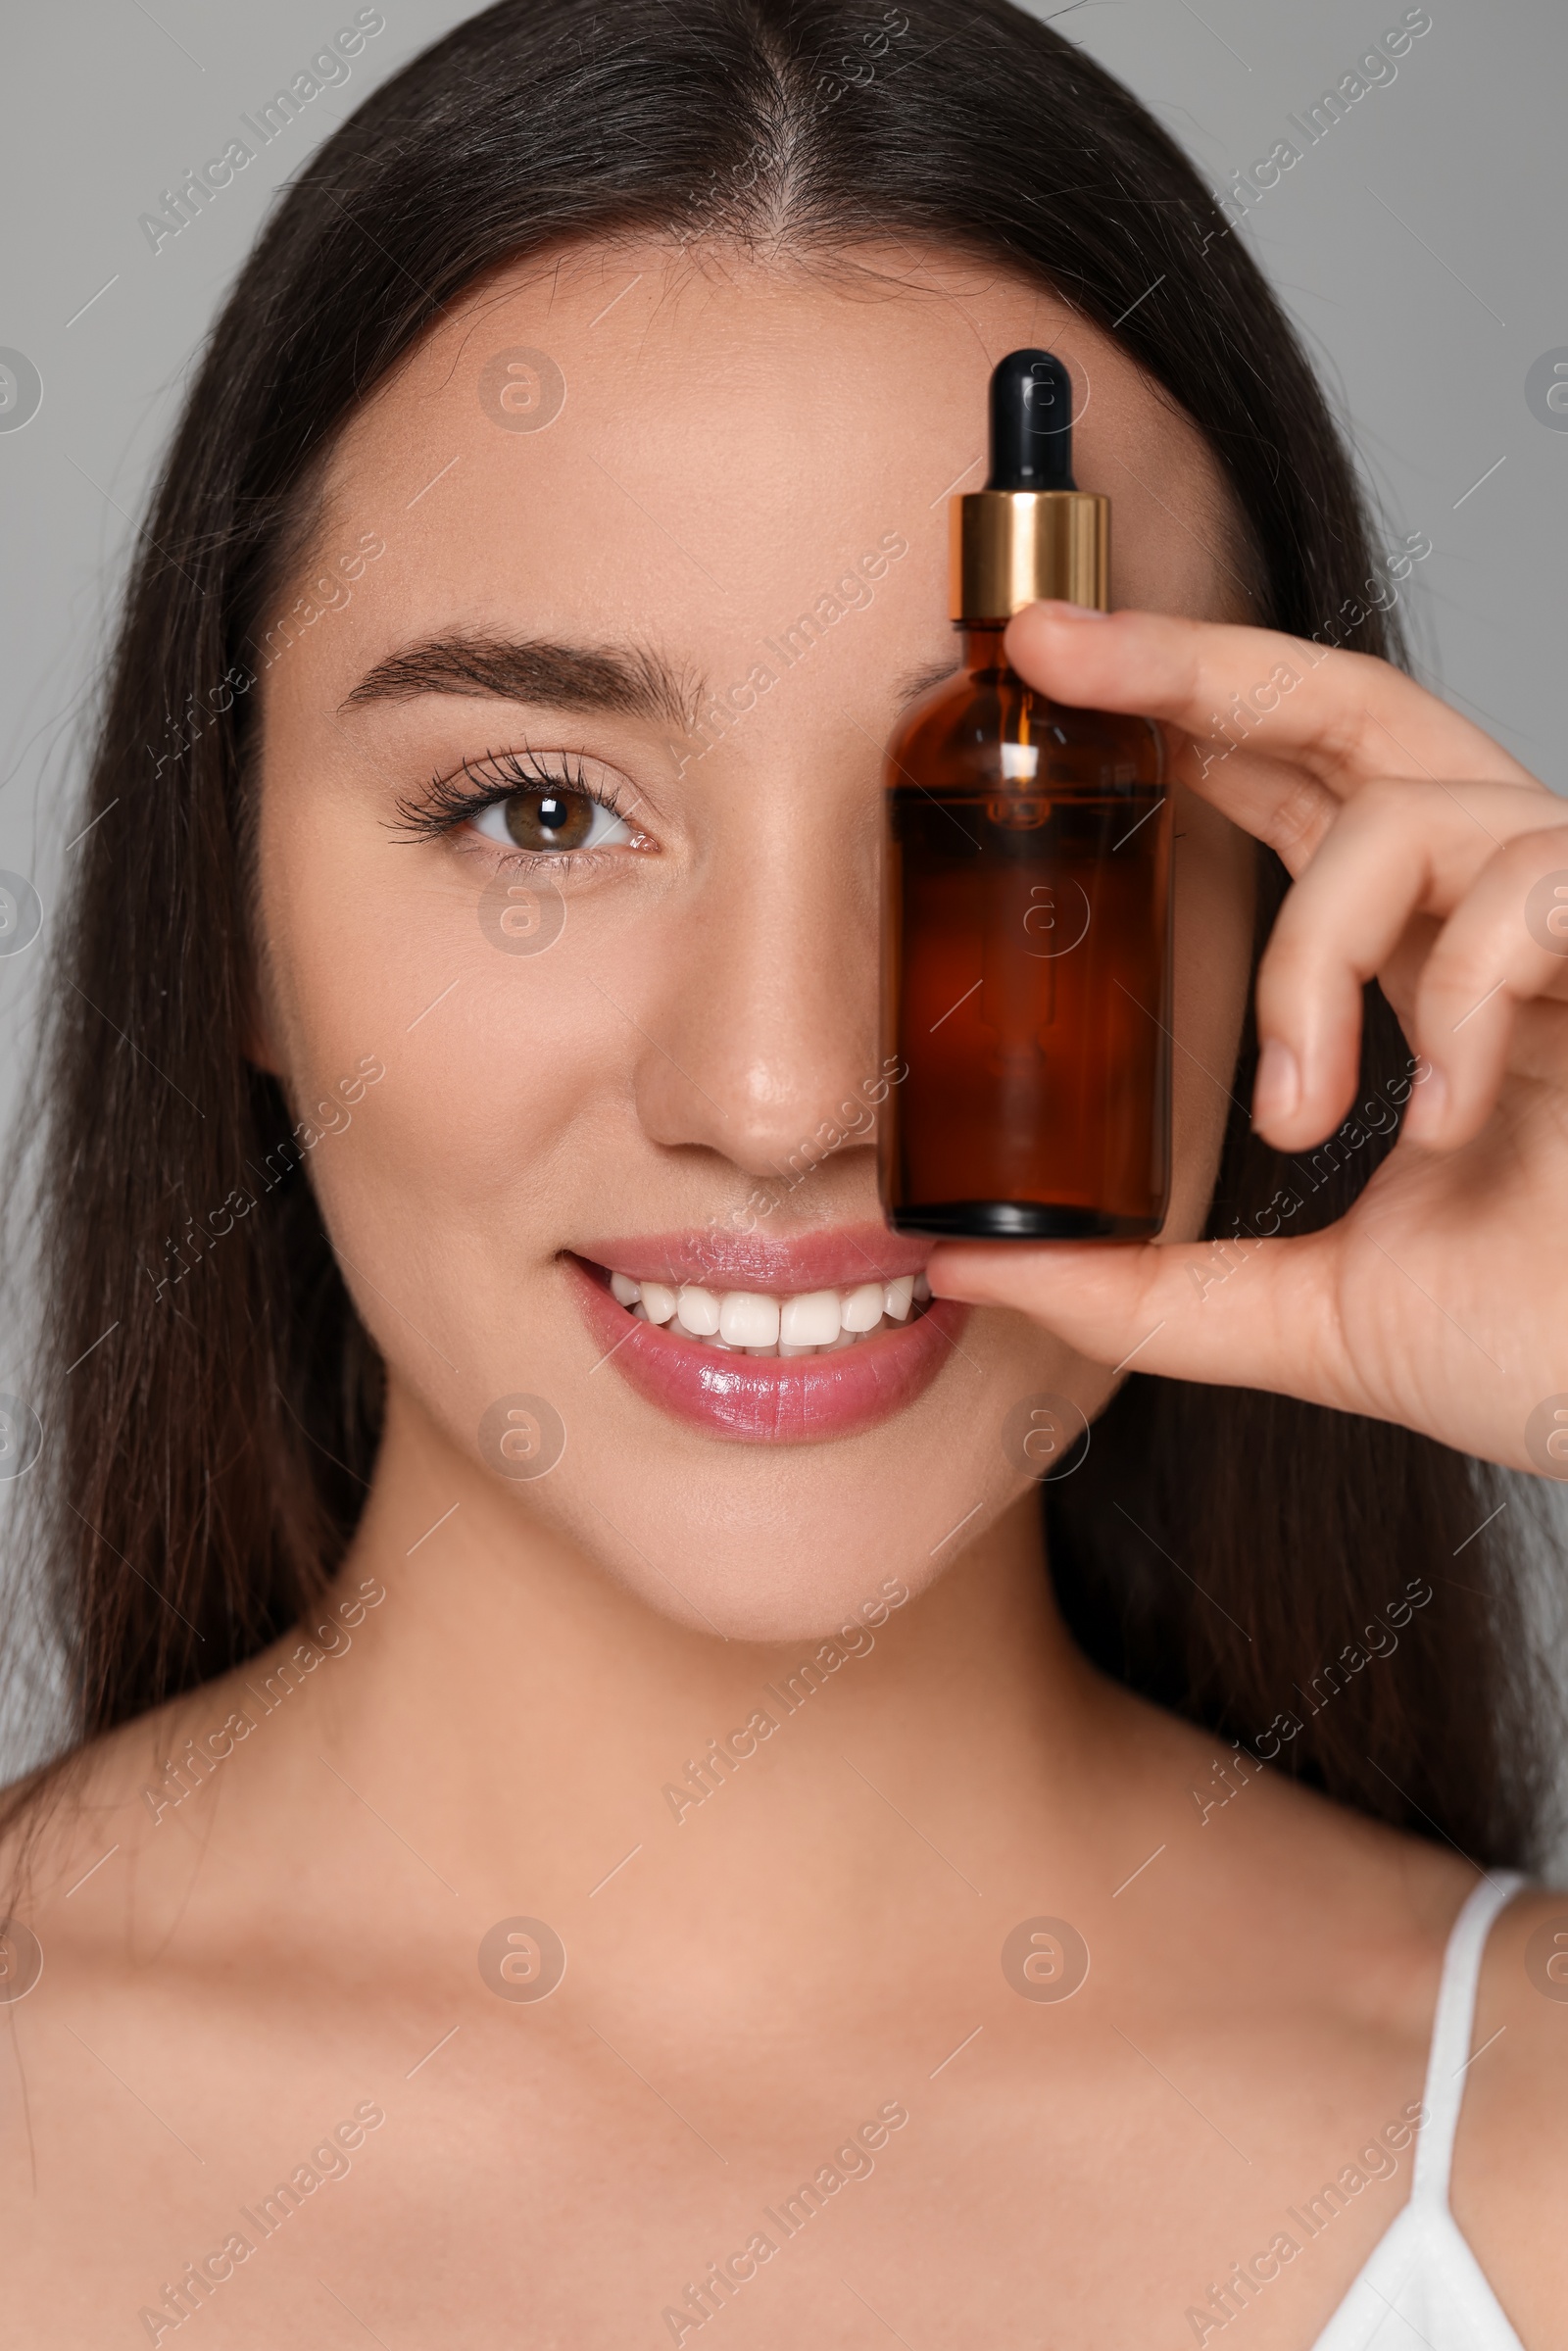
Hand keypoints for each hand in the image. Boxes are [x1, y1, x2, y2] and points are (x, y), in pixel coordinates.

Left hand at [926, 601, 1567, 1478]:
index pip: (1300, 795)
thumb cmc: (1539, 1351)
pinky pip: (1522, 890)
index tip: (1045, 678)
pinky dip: (1460, 1008)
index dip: (1187, 719)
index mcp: (1426, 968)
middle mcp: (1499, 912)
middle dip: (1193, 659)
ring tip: (1304, 1118)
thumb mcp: (1300, 1316)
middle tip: (1053, 651)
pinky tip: (1448, 1123)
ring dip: (1310, 961)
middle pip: (1350, 705)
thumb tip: (968, 1268)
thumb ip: (1143, 1288)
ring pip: (1403, 810)